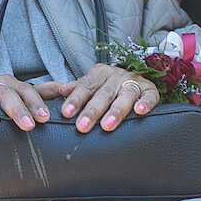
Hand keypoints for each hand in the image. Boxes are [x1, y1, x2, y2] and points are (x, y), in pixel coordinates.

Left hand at [41, 64, 159, 132]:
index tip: (66, 114)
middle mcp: (116, 76)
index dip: (75, 100)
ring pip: (125, 96)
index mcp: (99, 73)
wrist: (137, 76)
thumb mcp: (89, 85)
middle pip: (103, 93)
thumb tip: (50, 92)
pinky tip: (140, 112)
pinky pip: (149, 95)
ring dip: (116, 111)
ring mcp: (134, 82)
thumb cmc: (107, 87)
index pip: (85, 86)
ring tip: (107, 126)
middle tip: (82, 127)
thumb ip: (71, 90)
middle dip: (92, 111)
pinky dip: (145, 103)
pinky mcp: (151, 90)